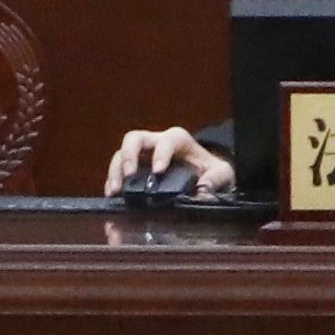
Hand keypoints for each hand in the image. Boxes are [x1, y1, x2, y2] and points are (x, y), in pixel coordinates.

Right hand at [104, 125, 229, 195]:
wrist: (203, 174)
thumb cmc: (210, 170)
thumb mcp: (222, 173)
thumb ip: (217, 179)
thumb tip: (203, 190)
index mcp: (178, 140)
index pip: (167, 140)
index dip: (161, 153)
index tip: (158, 172)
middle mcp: (156, 143)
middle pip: (135, 138)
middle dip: (129, 155)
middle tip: (129, 175)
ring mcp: (142, 156)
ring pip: (121, 153)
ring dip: (116, 170)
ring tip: (115, 190)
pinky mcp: (135, 170)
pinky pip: (118, 171)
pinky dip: (112, 181)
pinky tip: (112, 195)